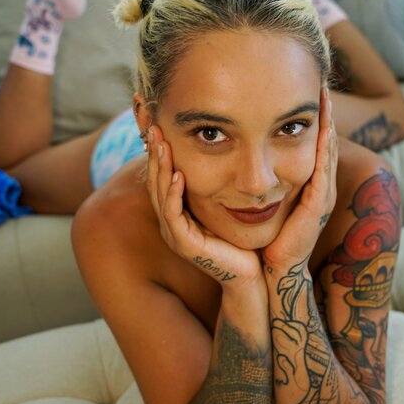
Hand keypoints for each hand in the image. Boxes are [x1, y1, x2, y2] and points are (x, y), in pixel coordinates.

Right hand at [146, 126, 263, 288]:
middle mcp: (171, 223)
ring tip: (161, 144)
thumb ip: (217, 186)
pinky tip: (178, 174)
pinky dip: (173, 193)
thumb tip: (223, 155)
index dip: (159, 153)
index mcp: (178, 214)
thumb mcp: (226, 207)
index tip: (160, 127)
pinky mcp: (183, 244)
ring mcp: (174, 234)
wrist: (249, 275)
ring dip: (160, 168)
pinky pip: (172, 214)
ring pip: (159, 195)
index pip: (162, 178)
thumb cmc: (240, 242)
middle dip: (154, 154)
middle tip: (153, 127)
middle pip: (154, 182)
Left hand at [261, 87, 337, 276]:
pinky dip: (325, 148)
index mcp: (308, 185)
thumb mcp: (264, 201)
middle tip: (323, 83)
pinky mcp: (318, 206)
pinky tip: (324, 128)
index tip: (309, 90)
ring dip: (329, 122)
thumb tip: (241, 159)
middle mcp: (319, 187)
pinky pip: (324, 170)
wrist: (274, 270)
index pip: (313, 144)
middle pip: (326, 141)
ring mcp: (322, 196)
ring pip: (328, 151)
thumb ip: (259, 180)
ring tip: (326, 96)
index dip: (314, 118)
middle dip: (326, 113)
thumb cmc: (265, 238)